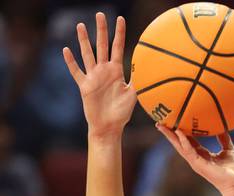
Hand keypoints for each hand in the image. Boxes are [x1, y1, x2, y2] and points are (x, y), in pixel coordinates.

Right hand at [63, 13, 136, 138]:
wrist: (109, 127)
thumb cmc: (122, 112)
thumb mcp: (134, 94)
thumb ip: (139, 81)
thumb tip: (150, 69)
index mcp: (116, 71)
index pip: (118, 48)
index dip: (119, 34)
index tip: (120, 19)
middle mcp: (104, 71)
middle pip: (102, 46)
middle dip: (101, 30)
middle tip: (100, 14)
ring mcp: (93, 77)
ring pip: (87, 54)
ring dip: (84, 40)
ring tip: (81, 25)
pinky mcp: (84, 86)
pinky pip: (76, 72)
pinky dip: (71, 62)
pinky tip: (66, 50)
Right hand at [158, 126, 233, 195]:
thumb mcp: (228, 149)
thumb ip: (223, 138)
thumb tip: (222, 125)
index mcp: (202, 154)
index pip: (187, 141)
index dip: (180, 131)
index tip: (172, 121)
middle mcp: (196, 158)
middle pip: (179, 144)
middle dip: (169, 133)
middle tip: (159, 122)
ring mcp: (196, 162)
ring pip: (180, 147)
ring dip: (171, 136)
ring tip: (162, 126)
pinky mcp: (199, 165)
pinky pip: (189, 151)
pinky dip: (184, 142)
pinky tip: (179, 132)